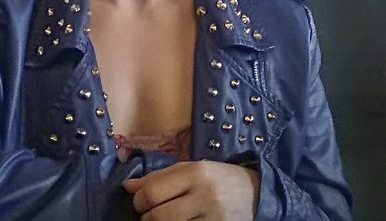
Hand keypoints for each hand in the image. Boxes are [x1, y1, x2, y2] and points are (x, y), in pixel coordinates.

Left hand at [122, 160, 259, 220]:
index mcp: (194, 172)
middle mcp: (204, 194)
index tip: (141, 203)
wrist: (257, 193)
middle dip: (147, 219)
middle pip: (157, 217)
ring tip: (165, 220)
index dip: (138, 201)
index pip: (151, 192)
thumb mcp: (192, 170)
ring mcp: (212, 217)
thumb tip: (127, 187)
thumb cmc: (218, 179)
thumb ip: (160, 177)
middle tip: (150, 216)